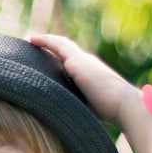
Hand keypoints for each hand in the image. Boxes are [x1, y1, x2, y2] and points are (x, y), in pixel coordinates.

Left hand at [27, 33, 144, 124]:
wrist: (122, 104)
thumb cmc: (108, 111)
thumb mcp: (87, 106)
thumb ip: (74, 103)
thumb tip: (57, 113)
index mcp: (89, 72)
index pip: (70, 61)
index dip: (57, 58)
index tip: (44, 59)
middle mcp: (86, 62)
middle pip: (64, 50)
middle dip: (49, 47)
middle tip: (32, 45)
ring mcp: (82, 60)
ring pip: (60, 44)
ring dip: (44, 41)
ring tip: (28, 40)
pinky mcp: (76, 61)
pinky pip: (56, 45)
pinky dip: (44, 41)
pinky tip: (31, 39)